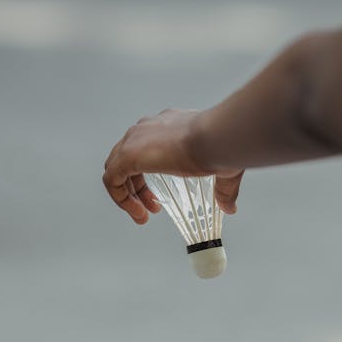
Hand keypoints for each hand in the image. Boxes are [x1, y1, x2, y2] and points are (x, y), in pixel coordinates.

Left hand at [103, 108, 243, 224]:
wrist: (215, 137)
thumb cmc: (221, 146)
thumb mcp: (224, 169)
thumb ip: (223, 189)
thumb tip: (229, 208)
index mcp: (167, 126)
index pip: (145, 149)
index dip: (148, 177)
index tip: (158, 199)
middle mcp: (147, 128)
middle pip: (127, 160)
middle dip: (137, 187)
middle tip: (151, 207)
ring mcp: (135, 139)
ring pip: (116, 169)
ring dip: (127, 195)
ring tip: (142, 215)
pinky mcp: (128, 153)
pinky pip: (111, 179)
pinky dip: (120, 198)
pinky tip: (137, 213)